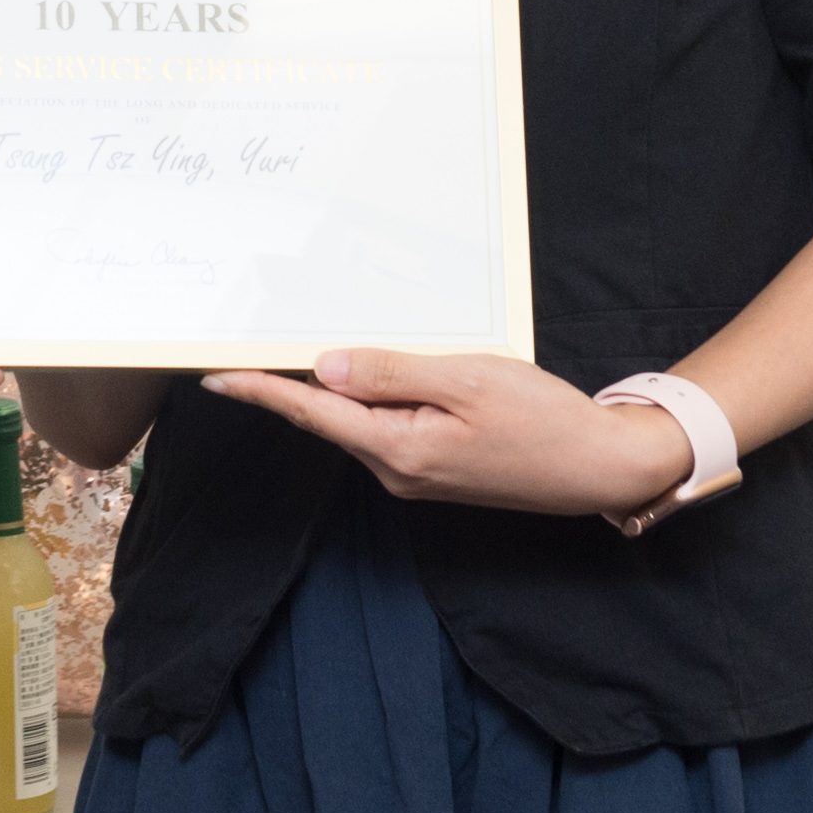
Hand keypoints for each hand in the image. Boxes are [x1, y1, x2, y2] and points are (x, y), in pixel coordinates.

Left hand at [204, 348, 691, 519]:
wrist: (598, 465)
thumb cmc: (542, 420)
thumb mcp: (465, 380)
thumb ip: (391, 373)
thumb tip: (325, 368)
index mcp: (398, 450)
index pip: (311, 415)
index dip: (260, 392)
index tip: (215, 376)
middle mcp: (396, 471)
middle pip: (329, 417)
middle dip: (292, 382)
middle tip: (255, 339)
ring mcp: (415, 474)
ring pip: (359, 421)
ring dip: (335, 387)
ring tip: (309, 344)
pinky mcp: (435, 467)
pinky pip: (386, 425)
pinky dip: (372, 397)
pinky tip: (373, 371)